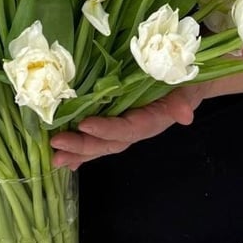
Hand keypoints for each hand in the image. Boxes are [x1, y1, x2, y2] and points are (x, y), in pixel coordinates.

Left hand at [49, 83, 206, 169]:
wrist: (187, 84)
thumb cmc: (184, 83)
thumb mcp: (186, 89)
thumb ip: (183, 102)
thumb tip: (185, 115)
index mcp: (150, 122)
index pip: (126, 129)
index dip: (106, 129)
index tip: (84, 124)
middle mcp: (135, 130)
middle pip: (108, 142)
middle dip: (82, 146)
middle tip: (57, 144)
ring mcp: (125, 129)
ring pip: (100, 144)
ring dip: (77, 152)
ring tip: (55, 157)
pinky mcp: (118, 124)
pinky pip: (99, 140)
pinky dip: (82, 151)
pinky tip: (66, 159)